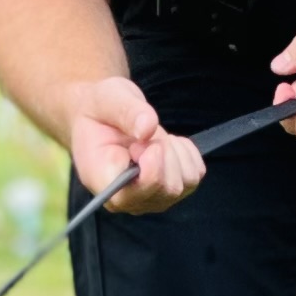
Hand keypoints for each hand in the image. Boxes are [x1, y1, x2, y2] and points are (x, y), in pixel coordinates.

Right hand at [64, 75, 204, 215]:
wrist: (104, 116)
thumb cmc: (100, 109)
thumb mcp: (107, 99)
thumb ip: (127, 112)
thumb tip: (147, 129)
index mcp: (102, 180)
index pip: (133, 195)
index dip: (150, 171)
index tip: (146, 142)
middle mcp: (126, 197)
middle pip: (167, 189)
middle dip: (165, 153)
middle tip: (145, 133)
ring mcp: (151, 196)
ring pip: (185, 182)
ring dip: (176, 152)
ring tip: (154, 138)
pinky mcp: (170, 188)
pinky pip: (195, 174)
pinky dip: (187, 153)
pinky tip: (167, 143)